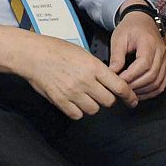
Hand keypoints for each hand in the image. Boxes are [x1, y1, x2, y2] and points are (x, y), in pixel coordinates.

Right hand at [11, 28, 137, 118]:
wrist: (33, 55)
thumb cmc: (56, 50)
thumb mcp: (82, 53)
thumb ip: (97, 68)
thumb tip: (110, 82)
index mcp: (93, 66)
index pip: (119, 86)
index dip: (129, 96)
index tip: (132, 101)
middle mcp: (85, 81)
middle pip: (108, 101)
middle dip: (107, 98)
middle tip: (100, 93)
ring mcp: (72, 92)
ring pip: (94, 109)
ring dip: (92, 105)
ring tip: (84, 95)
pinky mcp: (61, 101)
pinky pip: (77, 115)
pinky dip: (78, 110)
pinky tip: (73, 101)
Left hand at [110, 6, 165, 99]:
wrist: (142, 22)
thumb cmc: (130, 28)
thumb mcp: (119, 38)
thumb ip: (116, 56)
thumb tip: (112, 73)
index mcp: (149, 43)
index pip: (144, 64)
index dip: (131, 76)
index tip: (119, 81)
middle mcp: (161, 52)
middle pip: (152, 76)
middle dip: (135, 86)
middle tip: (122, 90)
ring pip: (158, 83)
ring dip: (143, 91)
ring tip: (129, 93)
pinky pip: (161, 84)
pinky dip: (151, 92)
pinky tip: (139, 93)